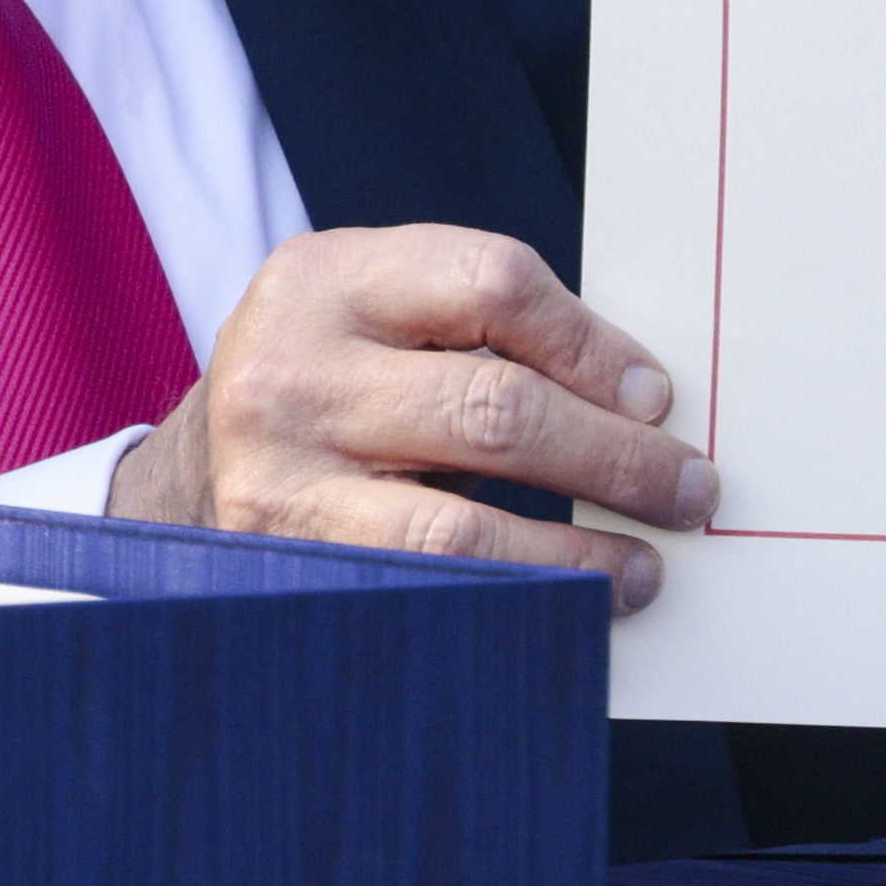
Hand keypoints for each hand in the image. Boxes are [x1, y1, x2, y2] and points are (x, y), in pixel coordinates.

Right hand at [102, 225, 715, 614]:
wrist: (197, 465)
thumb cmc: (327, 378)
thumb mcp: (381, 311)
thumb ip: (485, 330)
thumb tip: (641, 404)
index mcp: (327, 278)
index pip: (493, 285)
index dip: (594, 346)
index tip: (656, 397)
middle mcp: (289, 373)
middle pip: (492, 409)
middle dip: (613, 457)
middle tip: (687, 488)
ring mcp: (279, 483)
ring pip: (458, 529)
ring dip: (575, 556)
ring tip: (644, 568)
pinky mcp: (288, 570)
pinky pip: (426, 596)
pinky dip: (514, 605)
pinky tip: (569, 607)